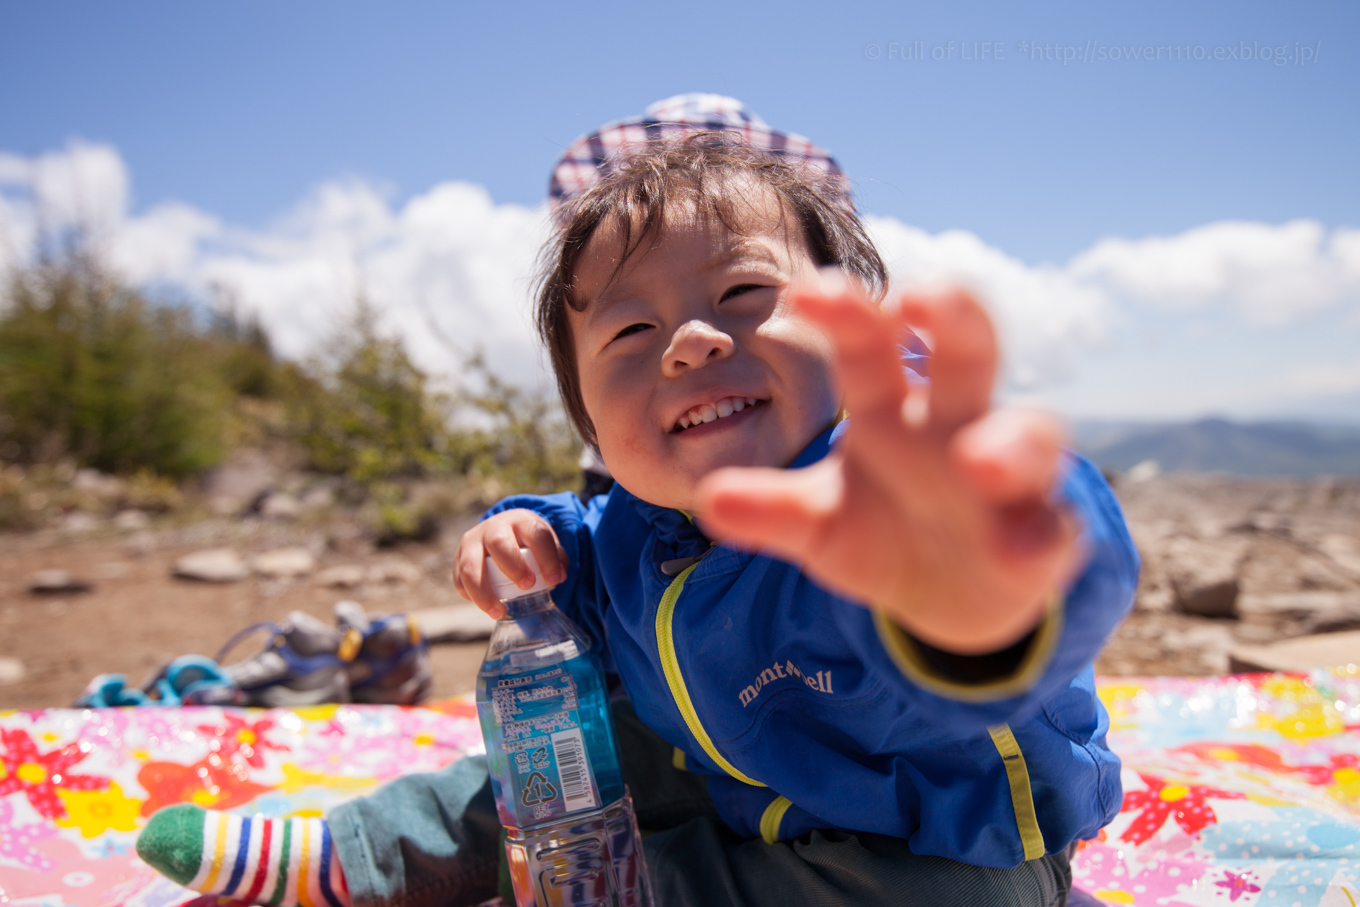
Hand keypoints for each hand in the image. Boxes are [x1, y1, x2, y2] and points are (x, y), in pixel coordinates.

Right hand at [453, 509, 567, 618]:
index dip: (547, 557)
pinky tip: (486, 607)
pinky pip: (459, 580)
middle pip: (498, 543)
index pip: (536, 534)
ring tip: (500, 612)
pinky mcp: (458, 559)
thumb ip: (556, 557)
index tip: (555, 579)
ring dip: (484, 592)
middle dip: (513, 566)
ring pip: (470, 566)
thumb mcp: (544, 542)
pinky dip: (470, 596)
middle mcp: (493, 527)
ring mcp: (471, 542)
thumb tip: (559, 576)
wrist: (501, 529)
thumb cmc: (527, 541)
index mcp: (520, 520)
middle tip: (527, 586)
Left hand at [695, 272, 1083, 653]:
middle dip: (954, 319)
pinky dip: (1037, 536)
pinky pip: (1050, 528)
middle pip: (967, 355)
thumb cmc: (878, 529)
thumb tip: (709, 500)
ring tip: (977, 460)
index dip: (847, 316)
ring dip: (1009, 443)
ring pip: (1028, 435)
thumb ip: (772, 508)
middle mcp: (955, 425)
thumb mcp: (818, 520)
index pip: (871, 347)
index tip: (807, 291)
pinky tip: (1018, 547)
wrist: (945, 592)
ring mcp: (1007, 478)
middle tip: (924, 296)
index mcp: (891, 408)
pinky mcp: (1041, 536)